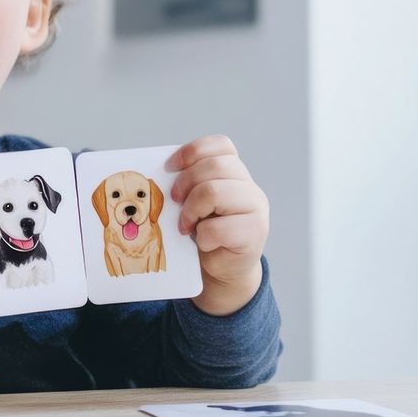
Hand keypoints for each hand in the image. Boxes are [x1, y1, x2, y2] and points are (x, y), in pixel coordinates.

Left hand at [168, 135, 268, 316]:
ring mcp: (256, 209)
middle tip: (174, 201)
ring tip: (186, 226)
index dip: (193, 151)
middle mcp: (250, 187)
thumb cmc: (205, 233)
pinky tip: (203, 243)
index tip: (169, 167)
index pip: (221, 145)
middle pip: (215, 166)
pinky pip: (219, 228)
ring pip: (215, 192)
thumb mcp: (196, 203)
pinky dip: (204, 237)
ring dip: (191, 211)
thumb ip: (190, 185)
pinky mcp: (254, 234)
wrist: (224, 271)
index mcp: (236, 173)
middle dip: (186, 182)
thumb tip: (161, 175)